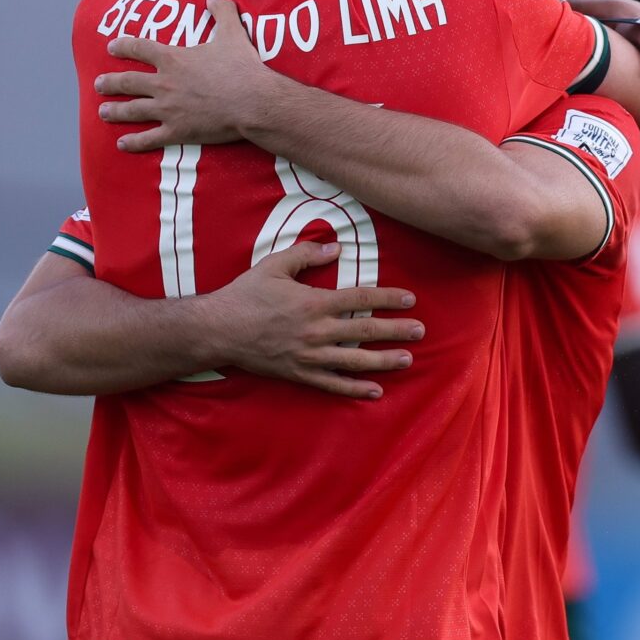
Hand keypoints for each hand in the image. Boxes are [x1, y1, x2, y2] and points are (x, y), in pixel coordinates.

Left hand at [99, 0, 272, 151]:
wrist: (253, 101)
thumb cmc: (243, 68)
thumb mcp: (233, 33)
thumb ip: (222, 12)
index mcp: (173, 59)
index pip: (140, 48)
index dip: (123, 46)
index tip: (111, 47)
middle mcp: (164, 83)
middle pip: (128, 81)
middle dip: (110, 82)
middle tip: (98, 84)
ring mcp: (168, 109)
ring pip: (133, 110)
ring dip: (115, 111)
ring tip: (103, 111)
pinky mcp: (178, 131)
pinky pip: (150, 138)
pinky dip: (134, 142)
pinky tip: (122, 144)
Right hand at [211, 241, 424, 398]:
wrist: (218, 330)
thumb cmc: (246, 294)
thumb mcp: (274, 265)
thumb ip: (307, 254)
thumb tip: (337, 248)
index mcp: (314, 302)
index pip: (361, 298)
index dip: (388, 298)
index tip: (410, 300)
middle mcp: (317, 330)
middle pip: (366, 330)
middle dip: (396, 331)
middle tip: (421, 331)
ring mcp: (310, 356)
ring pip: (355, 360)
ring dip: (384, 360)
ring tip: (407, 360)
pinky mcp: (300, 374)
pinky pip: (333, 384)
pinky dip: (355, 390)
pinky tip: (375, 392)